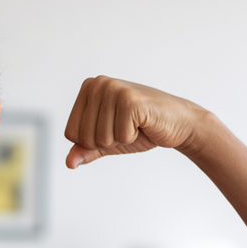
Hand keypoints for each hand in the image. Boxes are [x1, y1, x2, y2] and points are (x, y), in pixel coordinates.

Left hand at [64, 76, 205, 167]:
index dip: (93, 141)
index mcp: (88, 88)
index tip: (113, 128)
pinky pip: (120, 136)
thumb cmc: (141, 129)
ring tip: (135, 124)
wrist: (177, 123)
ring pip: (101, 138)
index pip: (71, 133)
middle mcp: (98, 83)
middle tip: (126, 127)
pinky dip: (133, 137)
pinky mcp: (130, 100)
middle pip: (84, 137)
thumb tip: (69, 163)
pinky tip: (143, 124)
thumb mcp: (107, 141)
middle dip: (107, 141)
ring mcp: (114, 89)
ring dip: (120, 139)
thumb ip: (86, 150)